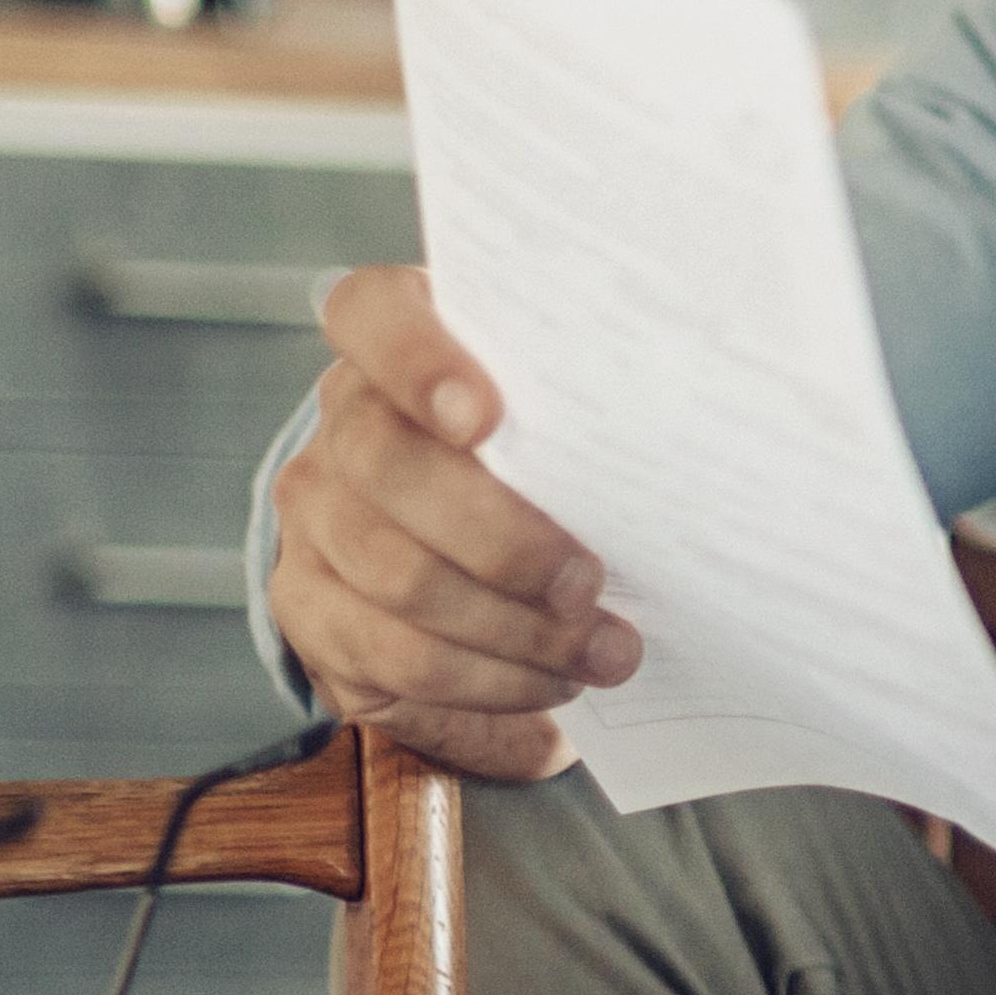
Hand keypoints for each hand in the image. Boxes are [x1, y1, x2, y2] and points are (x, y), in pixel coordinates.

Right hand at [268, 267, 639, 781]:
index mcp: (398, 346)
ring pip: (398, 577)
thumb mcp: (567, 423)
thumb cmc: (551, 469)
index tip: (484, 418)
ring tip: (601, 651)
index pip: (370, 313)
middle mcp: (340, 424)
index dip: (417, 359)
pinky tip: (550, 680)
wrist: (477, 559)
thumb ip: (585, 413)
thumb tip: (685, 444)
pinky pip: (396, 657)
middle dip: (504, 541)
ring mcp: (314, 517)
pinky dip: (488, 680)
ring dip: (516, 630)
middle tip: (590, 583)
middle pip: (390, 468)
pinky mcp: (310, 609)